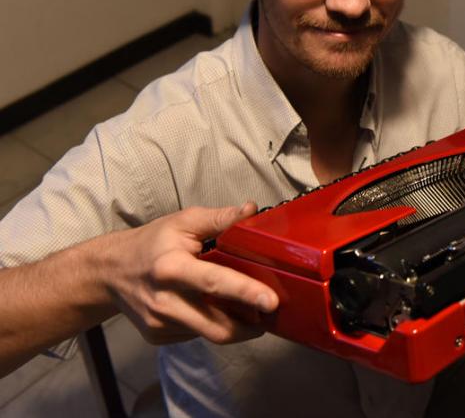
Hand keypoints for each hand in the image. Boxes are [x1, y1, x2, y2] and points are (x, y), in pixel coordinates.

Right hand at [99, 202, 278, 344]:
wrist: (109, 272)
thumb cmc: (152, 243)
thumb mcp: (183, 222)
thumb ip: (220, 218)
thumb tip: (251, 210)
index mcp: (171, 268)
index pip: (214, 282)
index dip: (245, 292)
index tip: (271, 301)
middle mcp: (164, 301)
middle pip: (217, 326)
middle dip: (251, 325)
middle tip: (272, 311)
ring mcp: (159, 323)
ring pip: (211, 334)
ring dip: (236, 326)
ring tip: (251, 310)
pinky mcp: (158, 336)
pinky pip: (197, 335)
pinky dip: (213, 324)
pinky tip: (215, 308)